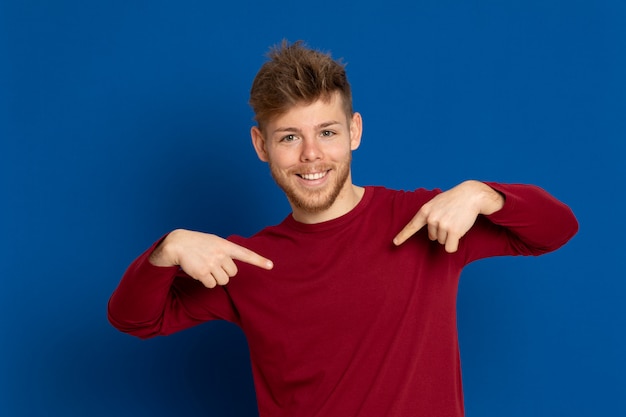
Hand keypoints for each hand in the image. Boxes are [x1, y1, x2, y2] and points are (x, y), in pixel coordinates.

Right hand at [150, 229, 272, 287]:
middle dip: (224, 272)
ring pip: (223, 281)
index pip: (246, 254)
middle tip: (213, 264)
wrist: (178, 243)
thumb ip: (226, 252)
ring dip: (215, 278)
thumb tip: (232, 271)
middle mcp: (221, 254)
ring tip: (205, 267)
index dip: (259, 261)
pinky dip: (206, 282)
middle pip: (233, 273)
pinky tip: (199, 272)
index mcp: (226, 245)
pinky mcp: (203, 272)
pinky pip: (211, 285)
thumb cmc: (198, 243)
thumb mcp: (215, 242)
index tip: (270, 266)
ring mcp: (212, 263)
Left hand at [393, 181, 503, 252]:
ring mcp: (442, 225)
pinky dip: (454, 245)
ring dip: (450, 235)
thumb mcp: (436, 203)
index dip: (403, 236)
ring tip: (456, 221)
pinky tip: (459, 233)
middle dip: (442, 232)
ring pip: (442, 242)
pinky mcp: (453, 231)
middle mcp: (431, 218)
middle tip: (450, 218)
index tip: (395, 243)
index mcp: (425, 211)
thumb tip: (429, 233)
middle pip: (433, 237)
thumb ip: (429, 214)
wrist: (471, 195)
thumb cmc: (453, 200)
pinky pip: (450, 248)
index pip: (412, 226)